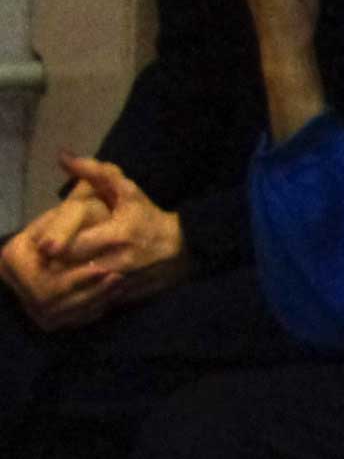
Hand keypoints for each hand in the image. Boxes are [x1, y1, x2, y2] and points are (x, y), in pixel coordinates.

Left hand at [5, 161, 189, 332]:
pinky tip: (73, 287)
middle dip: (52, 263)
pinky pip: (88, 301)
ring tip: (55, 272)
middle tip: (43, 257)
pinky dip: (76, 295)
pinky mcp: (121, 297)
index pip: (69, 245)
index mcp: (117, 234)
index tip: (46, 241)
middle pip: (68, 269)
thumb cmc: (150, 218)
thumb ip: (97, 173)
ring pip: (75, 289)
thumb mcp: (128, 192)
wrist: (185, 249)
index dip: (52, 243)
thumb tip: (64, 157)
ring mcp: (119, 283)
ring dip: (61, 281)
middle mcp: (117, 261)